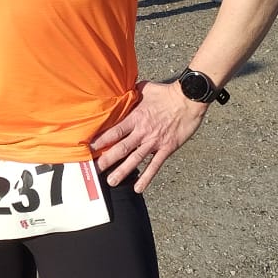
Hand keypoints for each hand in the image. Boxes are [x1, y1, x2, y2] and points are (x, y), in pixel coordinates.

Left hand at [90, 80, 207, 192]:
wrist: (189, 98)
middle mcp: (142, 132)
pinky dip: (146, 177)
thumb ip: (131, 94)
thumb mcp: (144, 89)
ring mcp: (154, 141)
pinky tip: (138, 188)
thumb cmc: (167, 92)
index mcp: (135, 117)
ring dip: (122, 171)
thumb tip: (120, 90)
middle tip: (93, 170)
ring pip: (135, 159)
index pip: (114, 131)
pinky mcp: (167, 148)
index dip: (100, 140)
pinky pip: (155, 165)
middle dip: (106, 160)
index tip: (88, 149)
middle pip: (121, 148)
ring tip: (111, 182)